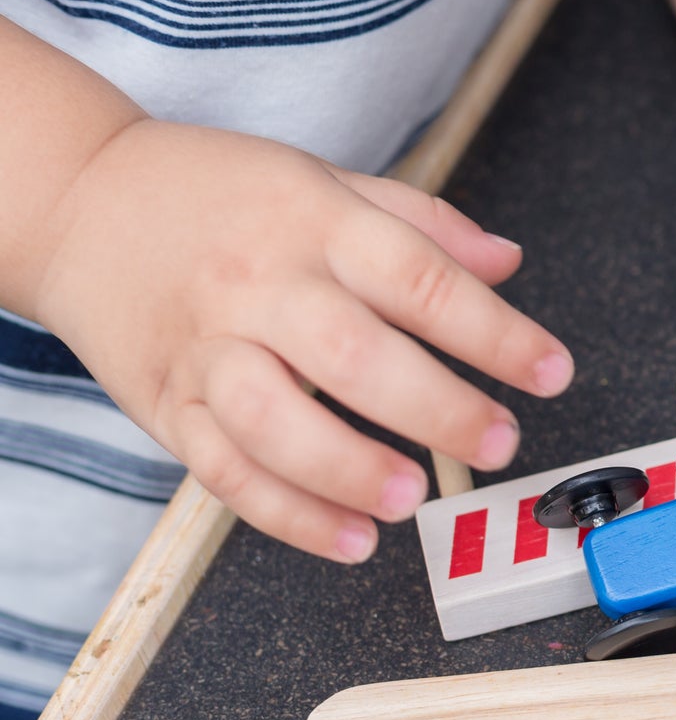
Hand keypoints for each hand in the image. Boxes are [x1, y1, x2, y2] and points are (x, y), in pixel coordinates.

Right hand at [30, 119, 573, 562]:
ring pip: (274, 420)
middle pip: (353, 354)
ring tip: (410, 498)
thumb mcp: (326, 181)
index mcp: (316, 225)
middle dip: (436, 407)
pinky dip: (288, 515)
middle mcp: (262, 286)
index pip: (421, 280)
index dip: (495, 331)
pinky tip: (351, 537)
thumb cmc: (219, 195)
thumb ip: (423, 224)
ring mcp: (208, 349)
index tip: (552, 371)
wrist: (80, 200)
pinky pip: (224, 471)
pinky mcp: (166, 403)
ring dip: (349, 468)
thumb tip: (509, 262)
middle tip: (498, 441)